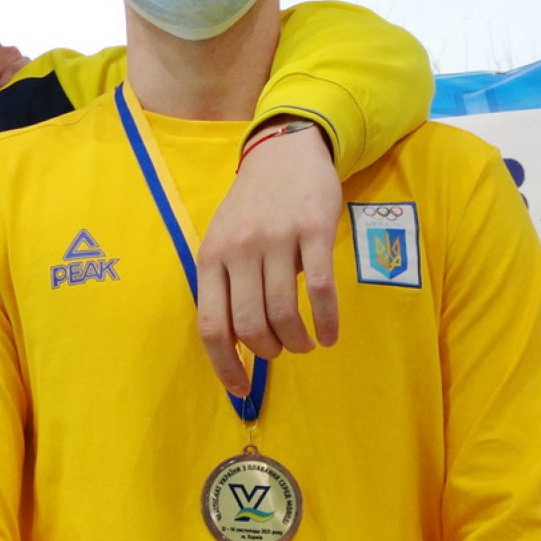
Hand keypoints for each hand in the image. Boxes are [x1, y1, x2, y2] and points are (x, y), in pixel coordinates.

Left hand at [196, 121, 340, 395]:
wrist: (284, 153)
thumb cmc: (250, 207)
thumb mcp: (223, 241)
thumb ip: (224, 284)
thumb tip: (232, 342)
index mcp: (211, 257)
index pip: (211, 324)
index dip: (224, 363)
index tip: (239, 387)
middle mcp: (239, 250)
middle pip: (249, 325)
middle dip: (266, 352)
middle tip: (280, 352)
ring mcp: (276, 239)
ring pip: (283, 312)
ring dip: (296, 341)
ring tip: (304, 344)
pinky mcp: (312, 231)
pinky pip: (320, 289)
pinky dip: (326, 321)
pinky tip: (330, 334)